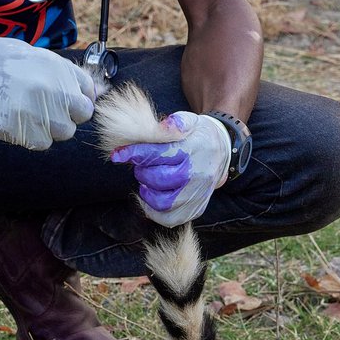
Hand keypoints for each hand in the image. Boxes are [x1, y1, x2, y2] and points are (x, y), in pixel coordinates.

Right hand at [0, 25, 95, 149]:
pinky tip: (16, 123)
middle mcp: (54, 88)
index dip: (78, 98)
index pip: (88, 91)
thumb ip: (62, 75)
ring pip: (64, 132)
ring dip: (51, 128)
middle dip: (68, 115)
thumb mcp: (34, 56)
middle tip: (46, 111)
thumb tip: (91, 92)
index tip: (66, 101)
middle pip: (81, 114)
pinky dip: (33, 138)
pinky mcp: (20, 129)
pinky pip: (42, 143)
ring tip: (28, 116)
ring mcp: (38, 110)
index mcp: (58, 67)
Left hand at [111, 112, 230, 226]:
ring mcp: (197, 194)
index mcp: (191, 150)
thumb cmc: (197, 136)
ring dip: (147, 193)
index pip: (158, 154)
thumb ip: (175, 122)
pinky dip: (155, 212)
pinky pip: (170, 218)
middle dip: (142, 172)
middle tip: (141, 166)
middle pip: (158, 179)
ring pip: (162, 202)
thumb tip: (163, 125)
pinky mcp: (196, 208)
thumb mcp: (190, 121)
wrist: (223, 152)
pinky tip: (151, 198)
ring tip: (146, 182)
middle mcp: (196, 174)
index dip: (134, 154)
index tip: (116, 155)